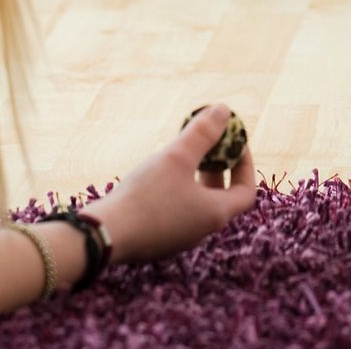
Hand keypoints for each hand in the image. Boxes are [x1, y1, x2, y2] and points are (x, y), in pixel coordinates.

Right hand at [90, 105, 256, 265]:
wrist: (105, 236)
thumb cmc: (146, 196)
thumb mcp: (177, 157)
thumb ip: (203, 133)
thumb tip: (224, 110)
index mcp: (215, 214)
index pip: (246, 191)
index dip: (245, 165)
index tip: (235, 143)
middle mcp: (201, 230)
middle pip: (221, 197)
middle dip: (218, 168)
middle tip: (207, 145)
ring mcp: (178, 238)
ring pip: (197, 204)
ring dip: (195, 178)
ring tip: (180, 155)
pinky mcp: (157, 240)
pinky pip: (176, 212)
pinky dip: (176, 191)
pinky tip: (156, 176)